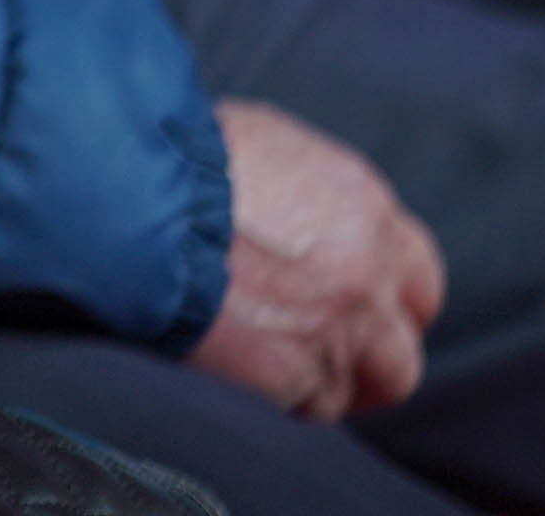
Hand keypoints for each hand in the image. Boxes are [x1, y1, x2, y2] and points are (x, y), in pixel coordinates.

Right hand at [188, 100, 443, 420]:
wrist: (128, 195)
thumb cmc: (171, 155)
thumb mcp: (257, 139)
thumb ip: (300, 185)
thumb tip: (288, 204)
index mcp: (362, 206)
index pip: (416, 275)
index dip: (386, 300)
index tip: (357, 311)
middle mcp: (366, 272)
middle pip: (399, 350)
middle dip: (365, 362)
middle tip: (322, 362)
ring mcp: (337, 328)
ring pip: (356, 389)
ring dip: (316, 385)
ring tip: (264, 369)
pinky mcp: (294, 371)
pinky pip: (300, 406)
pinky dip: (272, 396)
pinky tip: (233, 369)